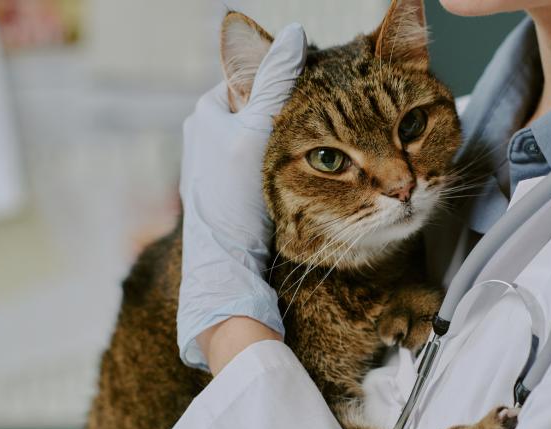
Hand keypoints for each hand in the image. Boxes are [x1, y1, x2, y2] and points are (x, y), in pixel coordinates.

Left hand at [177, 23, 307, 368]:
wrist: (227, 270)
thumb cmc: (234, 203)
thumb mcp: (261, 133)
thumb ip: (279, 83)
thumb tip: (297, 36)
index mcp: (210, 111)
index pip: (259, 75)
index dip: (298, 81)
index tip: (331, 93)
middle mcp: (211, 133)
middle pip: (272, 105)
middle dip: (307, 114)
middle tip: (340, 129)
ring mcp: (224, 164)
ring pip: (279, 136)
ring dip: (307, 143)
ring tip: (333, 156)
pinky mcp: (238, 191)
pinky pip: (279, 165)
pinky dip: (300, 168)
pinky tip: (316, 181)